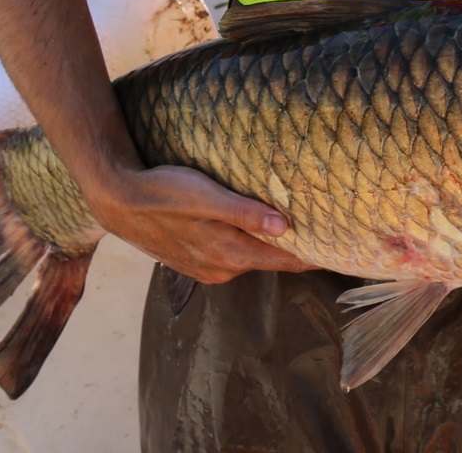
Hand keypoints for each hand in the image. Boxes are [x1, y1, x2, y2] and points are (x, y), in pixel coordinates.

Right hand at [86, 165, 316, 283]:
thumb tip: (285, 227)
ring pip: (254, 257)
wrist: (116, 200)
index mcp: (230, 256)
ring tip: (303, 226)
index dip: (318, 254)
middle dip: (301, 248)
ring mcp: (208, 268)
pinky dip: (251, 243)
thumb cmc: (161, 192)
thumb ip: (244, 212)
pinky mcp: (195, 260)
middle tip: (333, 231)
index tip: (346, 247)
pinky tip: (258, 227)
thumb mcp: (205, 197)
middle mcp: (222, 269)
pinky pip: (234, 254)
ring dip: (275, 245)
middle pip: (274, 260)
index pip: (289, 260)